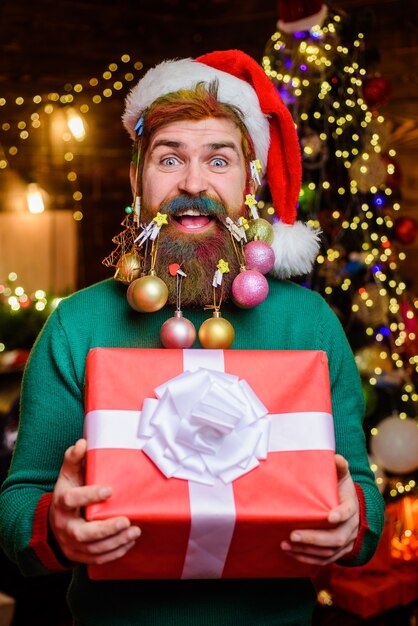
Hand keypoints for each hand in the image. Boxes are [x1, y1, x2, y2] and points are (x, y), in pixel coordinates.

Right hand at [49, 438, 140, 564]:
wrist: (54, 521)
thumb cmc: (67, 492)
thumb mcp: (67, 474)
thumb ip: (74, 459)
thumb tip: (82, 443)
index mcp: (61, 502)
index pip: (71, 500)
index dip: (89, 495)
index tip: (109, 490)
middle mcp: (64, 526)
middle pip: (82, 533)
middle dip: (105, 529)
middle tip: (125, 520)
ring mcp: (70, 543)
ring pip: (92, 550)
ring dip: (115, 542)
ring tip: (134, 531)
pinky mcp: (79, 555)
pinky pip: (97, 559)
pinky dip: (114, 553)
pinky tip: (129, 543)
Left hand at [280, 454, 359, 565]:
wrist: (351, 507)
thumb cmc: (341, 488)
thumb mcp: (342, 475)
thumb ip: (339, 467)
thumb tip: (336, 458)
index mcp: (352, 506)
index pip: (349, 511)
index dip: (341, 515)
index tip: (329, 517)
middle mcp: (351, 527)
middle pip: (336, 538)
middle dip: (314, 538)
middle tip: (293, 535)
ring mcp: (345, 542)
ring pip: (329, 552)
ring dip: (307, 550)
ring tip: (286, 544)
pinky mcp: (337, 551)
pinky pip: (324, 560)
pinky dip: (307, 558)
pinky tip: (291, 553)